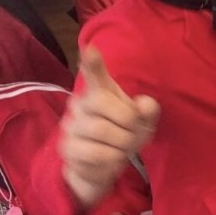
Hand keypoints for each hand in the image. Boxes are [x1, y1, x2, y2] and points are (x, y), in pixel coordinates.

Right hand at [60, 47, 159, 208]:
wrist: (103, 166)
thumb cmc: (124, 133)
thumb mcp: (143, 121)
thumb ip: (148, 110)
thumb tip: (143, 106)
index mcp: (99, 92)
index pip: (94, 74)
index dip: (92, 62)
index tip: (90, 48)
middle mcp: (80, 105)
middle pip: (102, 103)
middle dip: (128, 122)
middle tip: (134, 134)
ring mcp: (70, 126)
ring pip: (102, 131)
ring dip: (123, 143)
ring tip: (124, 148)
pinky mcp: (67, 150)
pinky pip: (97, 154)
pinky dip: (114, 159)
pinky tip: (113, 158)